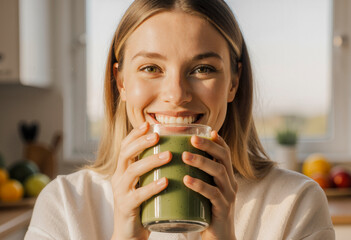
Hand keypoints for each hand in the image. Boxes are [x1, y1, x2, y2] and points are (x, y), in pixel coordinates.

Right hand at [110, 122, 170, 239]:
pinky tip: (165, 181)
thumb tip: (175, 152)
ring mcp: (120, 193)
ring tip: (168, 155)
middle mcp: (118, 179)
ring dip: (150, 161)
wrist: (130, 235)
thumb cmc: (142, 206)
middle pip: (125, 154)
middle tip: (157, 136)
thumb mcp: (144, 184)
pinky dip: (152, 187)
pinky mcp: (126, 208)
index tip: (148, 124)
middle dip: (141, 142)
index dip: (135, 134)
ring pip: (132, 171)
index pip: (125, 147)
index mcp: (123, 171)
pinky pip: (138, 195)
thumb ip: (153, 170)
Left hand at [182, 131, 236, 239]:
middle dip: (208, 146)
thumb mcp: (205, 189)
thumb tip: (176, 157)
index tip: (206, 130)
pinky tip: (186, 179)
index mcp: (226, 176)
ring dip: (201, 161)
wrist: (218, 238)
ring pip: (218, 172)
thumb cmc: (206, 210)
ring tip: (184, 155)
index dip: (217, 140)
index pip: (225, 153)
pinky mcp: (222, 209)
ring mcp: (228, 196)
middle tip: (191, 138)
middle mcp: (230, 183)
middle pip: (223, 157)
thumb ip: (198, 175)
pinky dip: (199, 185)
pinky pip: (213, 194)